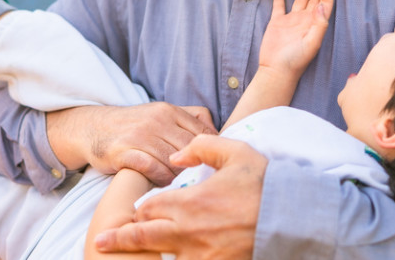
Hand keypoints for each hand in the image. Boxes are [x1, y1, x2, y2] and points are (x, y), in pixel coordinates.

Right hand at [47, 103, 215, 185]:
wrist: (93, 128)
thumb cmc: (134, 126)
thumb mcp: (161, 114)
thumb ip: (189, 119)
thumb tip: (218, 134)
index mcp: (169, 111)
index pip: (203, 132)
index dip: (212, 152)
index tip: (214, 167)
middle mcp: (156, 120)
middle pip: (190, 148)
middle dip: (198, 167)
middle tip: (203, 182)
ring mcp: (140, 135)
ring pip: (173, 160)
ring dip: (180, 176)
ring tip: (184, 187)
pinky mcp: (125, 152)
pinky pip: (152, 168)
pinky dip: (162, 179)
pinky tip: (164, 186)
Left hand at [93, 135, 266, 258]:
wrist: (293, 218)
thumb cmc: (264, 183)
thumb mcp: (235, 152)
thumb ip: (201, 147)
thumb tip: (176, 157)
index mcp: (189, 203)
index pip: (148, 208)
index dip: (139, 210)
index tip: (132, 213)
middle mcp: (188, 232)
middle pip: (143, 237)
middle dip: (121, 239)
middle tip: (101, 242)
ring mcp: (200, 255)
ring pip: (162, 257)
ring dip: (149, 253)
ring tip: (130, 255)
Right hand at [258, 0, 332, 80]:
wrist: (276, 71)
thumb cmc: (296, 61)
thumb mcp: (311, 44)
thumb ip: (319, 25)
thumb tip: (321, 5)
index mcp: (316, 24)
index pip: (324, 1)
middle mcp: (306, 20)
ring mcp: (292, 20)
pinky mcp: (277, 22)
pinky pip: (280, 5)